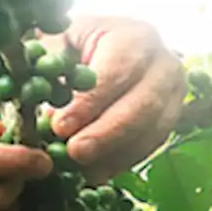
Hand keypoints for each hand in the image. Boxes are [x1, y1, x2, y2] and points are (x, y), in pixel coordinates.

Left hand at [48, 15, 186, 183]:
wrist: (107, 46)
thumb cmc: (77, 42)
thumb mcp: (60, 38)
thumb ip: (50, 63)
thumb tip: (36, 98)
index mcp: (136, 37)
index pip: (116, 73)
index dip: (89, 103)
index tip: (60, 126)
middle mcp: (164, 65)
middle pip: (142, 105)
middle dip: (107, 134)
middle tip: (74, 153)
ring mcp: (174, 94)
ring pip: (152, 130)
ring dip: (116, 154)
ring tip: (81, 170)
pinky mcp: (170, 118)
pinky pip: (151, 144)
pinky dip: (123, 161)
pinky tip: (96, 173)